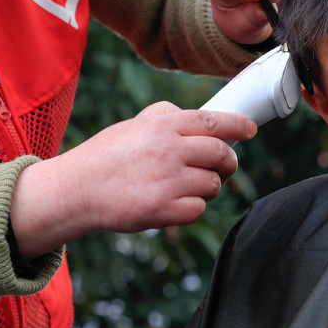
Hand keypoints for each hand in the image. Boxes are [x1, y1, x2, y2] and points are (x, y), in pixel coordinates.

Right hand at [9, 102, 255, 257]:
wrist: (76, 190)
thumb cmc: (105, 157)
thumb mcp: (133, 125)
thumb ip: (165, 116)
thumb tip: (200, 118)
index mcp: (161, 126)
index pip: (212, 121)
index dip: (237, 125)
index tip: (250, 130)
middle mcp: (168, 150)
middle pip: (222, 154)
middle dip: (228, 163)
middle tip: (223, 168)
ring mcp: (167, 181)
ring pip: (213, 184)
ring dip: (208, 187)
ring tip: (187, 187)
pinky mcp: (163, 210)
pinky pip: (199, 209)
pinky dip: (192, 208)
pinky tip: (174, 203)